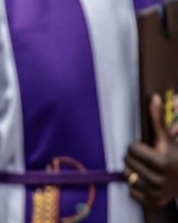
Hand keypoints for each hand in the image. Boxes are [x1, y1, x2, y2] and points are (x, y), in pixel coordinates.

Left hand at [124, 93, 177, 208]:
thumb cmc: (175, 156)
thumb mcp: (168, 138)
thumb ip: (158, 119)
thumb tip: (154, 97)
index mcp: (164, 162)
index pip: (132, 150)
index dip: (137, 146)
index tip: (147, 148)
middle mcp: (161, 180)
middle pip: (128, 163)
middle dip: (134, 158)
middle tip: (146, 159)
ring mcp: (158, 194)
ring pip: (128, 177)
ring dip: (134, 171)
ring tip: (146, 169)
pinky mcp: (155, 203)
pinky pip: (131, 192)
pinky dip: (136, 186)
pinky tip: (147, 181)